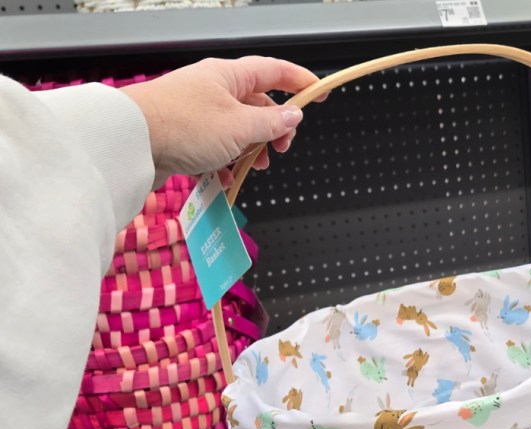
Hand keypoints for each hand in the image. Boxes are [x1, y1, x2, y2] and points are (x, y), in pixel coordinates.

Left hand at [122, 56, 321, 188]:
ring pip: (238, 129)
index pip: (274, 71)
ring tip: (254, 167)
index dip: (300, 81)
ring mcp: (198, 112)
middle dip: (274, 128)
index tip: (320, 93)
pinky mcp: (184, 135)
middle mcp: (213, 89)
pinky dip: (226, 162)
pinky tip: (226, 177)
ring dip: (251, 150)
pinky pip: (216, 147)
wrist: (131, 142)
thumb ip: (271, 123)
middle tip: (281, 148)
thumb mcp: (240, 127)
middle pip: (257, 104)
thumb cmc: (183, 126)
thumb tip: (293, 116)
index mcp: (229, 76)